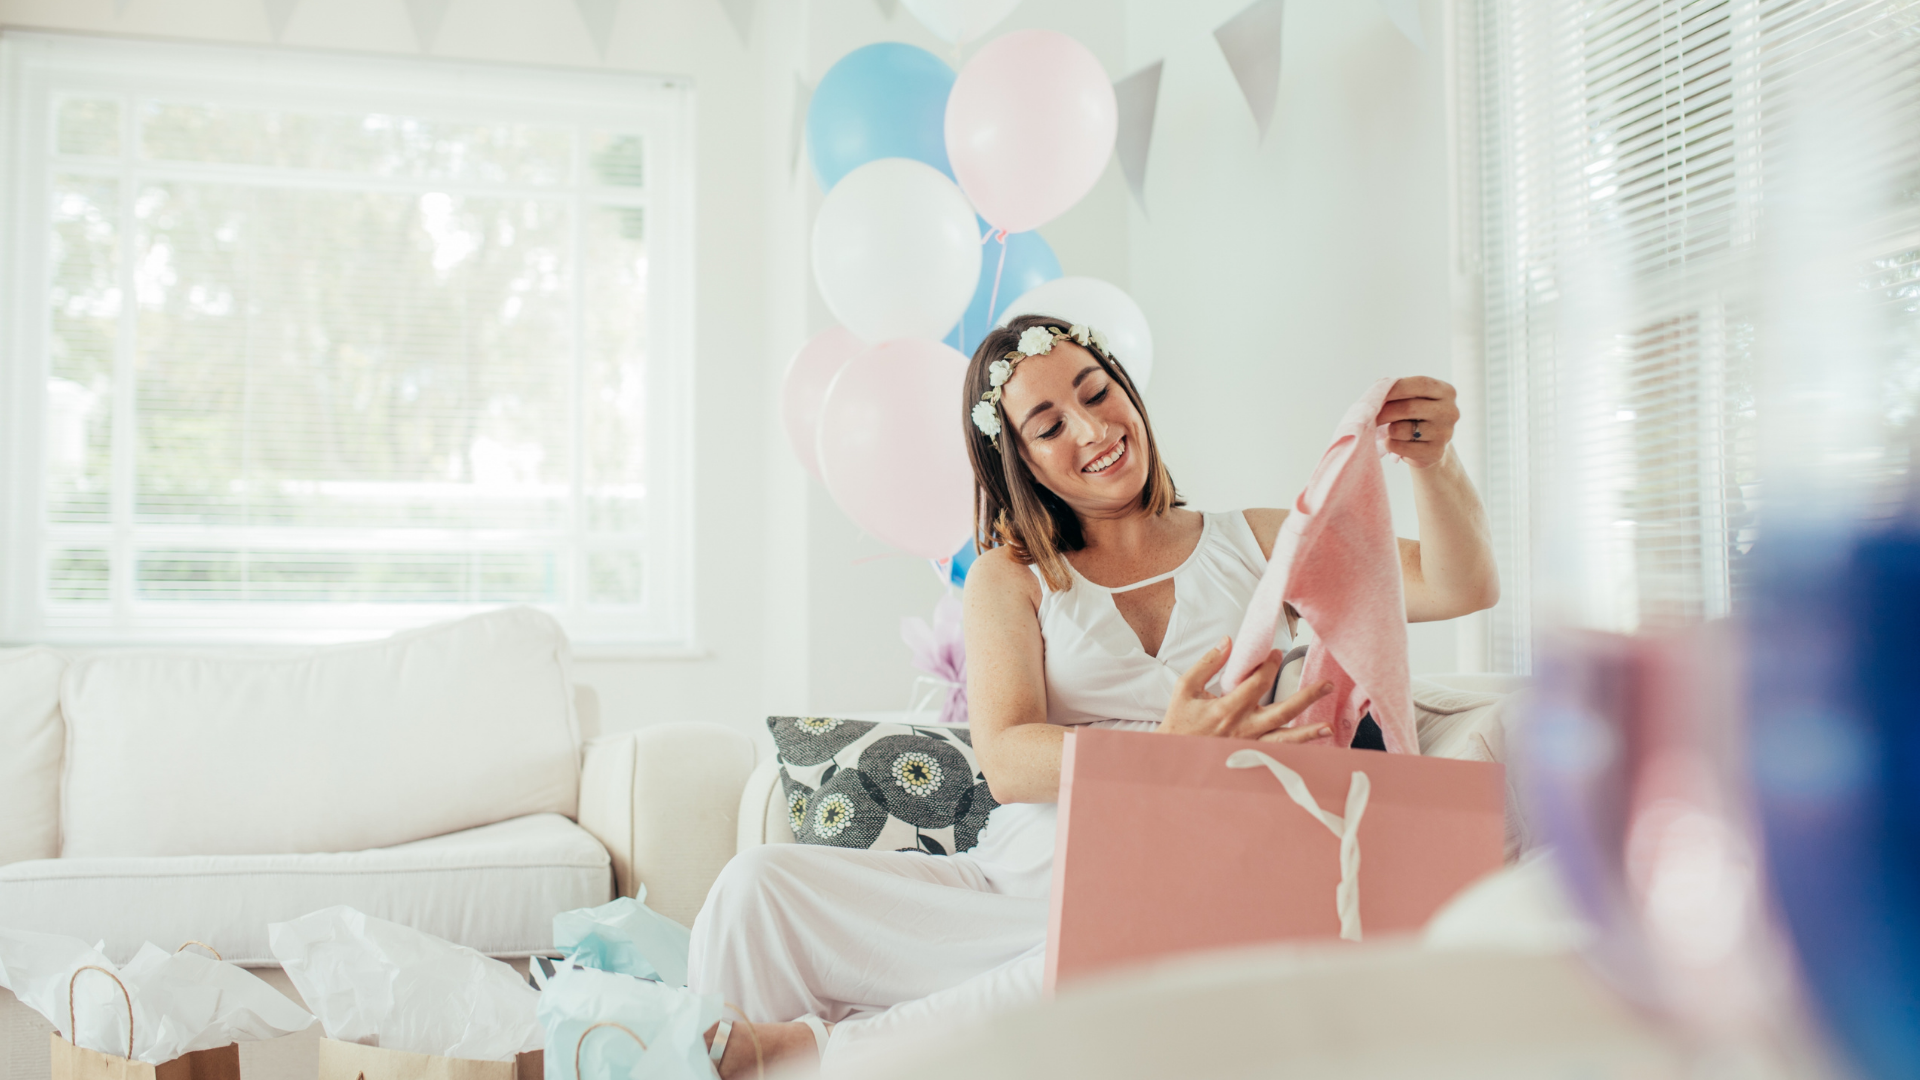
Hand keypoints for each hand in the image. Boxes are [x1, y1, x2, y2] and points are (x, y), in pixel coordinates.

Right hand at [1158, 637, 1333, 742]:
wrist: (1173, 756)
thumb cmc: (1179, 721)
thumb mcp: (1186, 687)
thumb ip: (1208, 663)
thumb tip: (1227, 641)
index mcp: (1227, 708)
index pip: (1258, 682)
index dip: (1270, 665)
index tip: (1277, 654)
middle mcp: (1243, 728)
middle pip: (1282, 711)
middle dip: (1306, 697)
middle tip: (1325, 685)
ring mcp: (1249, 746)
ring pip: (1284, 739)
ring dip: (1308, 734)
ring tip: (1329, 728)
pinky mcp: (1250, 758)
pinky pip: (1277, 754)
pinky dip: (1296, 752)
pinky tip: (1312, 748)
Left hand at [1375, 376, 1458, 467]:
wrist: (1429, 446)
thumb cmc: (1415, 416)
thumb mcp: (1411, 398)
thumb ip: (1397, 389)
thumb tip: (1377, 388)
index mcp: (1446, 392)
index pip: (1421, 384)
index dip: (1395, 388)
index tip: (1377, 394)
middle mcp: (1450, 412)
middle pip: (1408, 408)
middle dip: (1384, 411)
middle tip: (1371, 415)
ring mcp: (1445, 433)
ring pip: (1401, 430)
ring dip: (1388, 430)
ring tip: (1390, 430)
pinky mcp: (1435, 453)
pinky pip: (1400, 447)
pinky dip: (1390, 444)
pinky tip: (1393, 442)